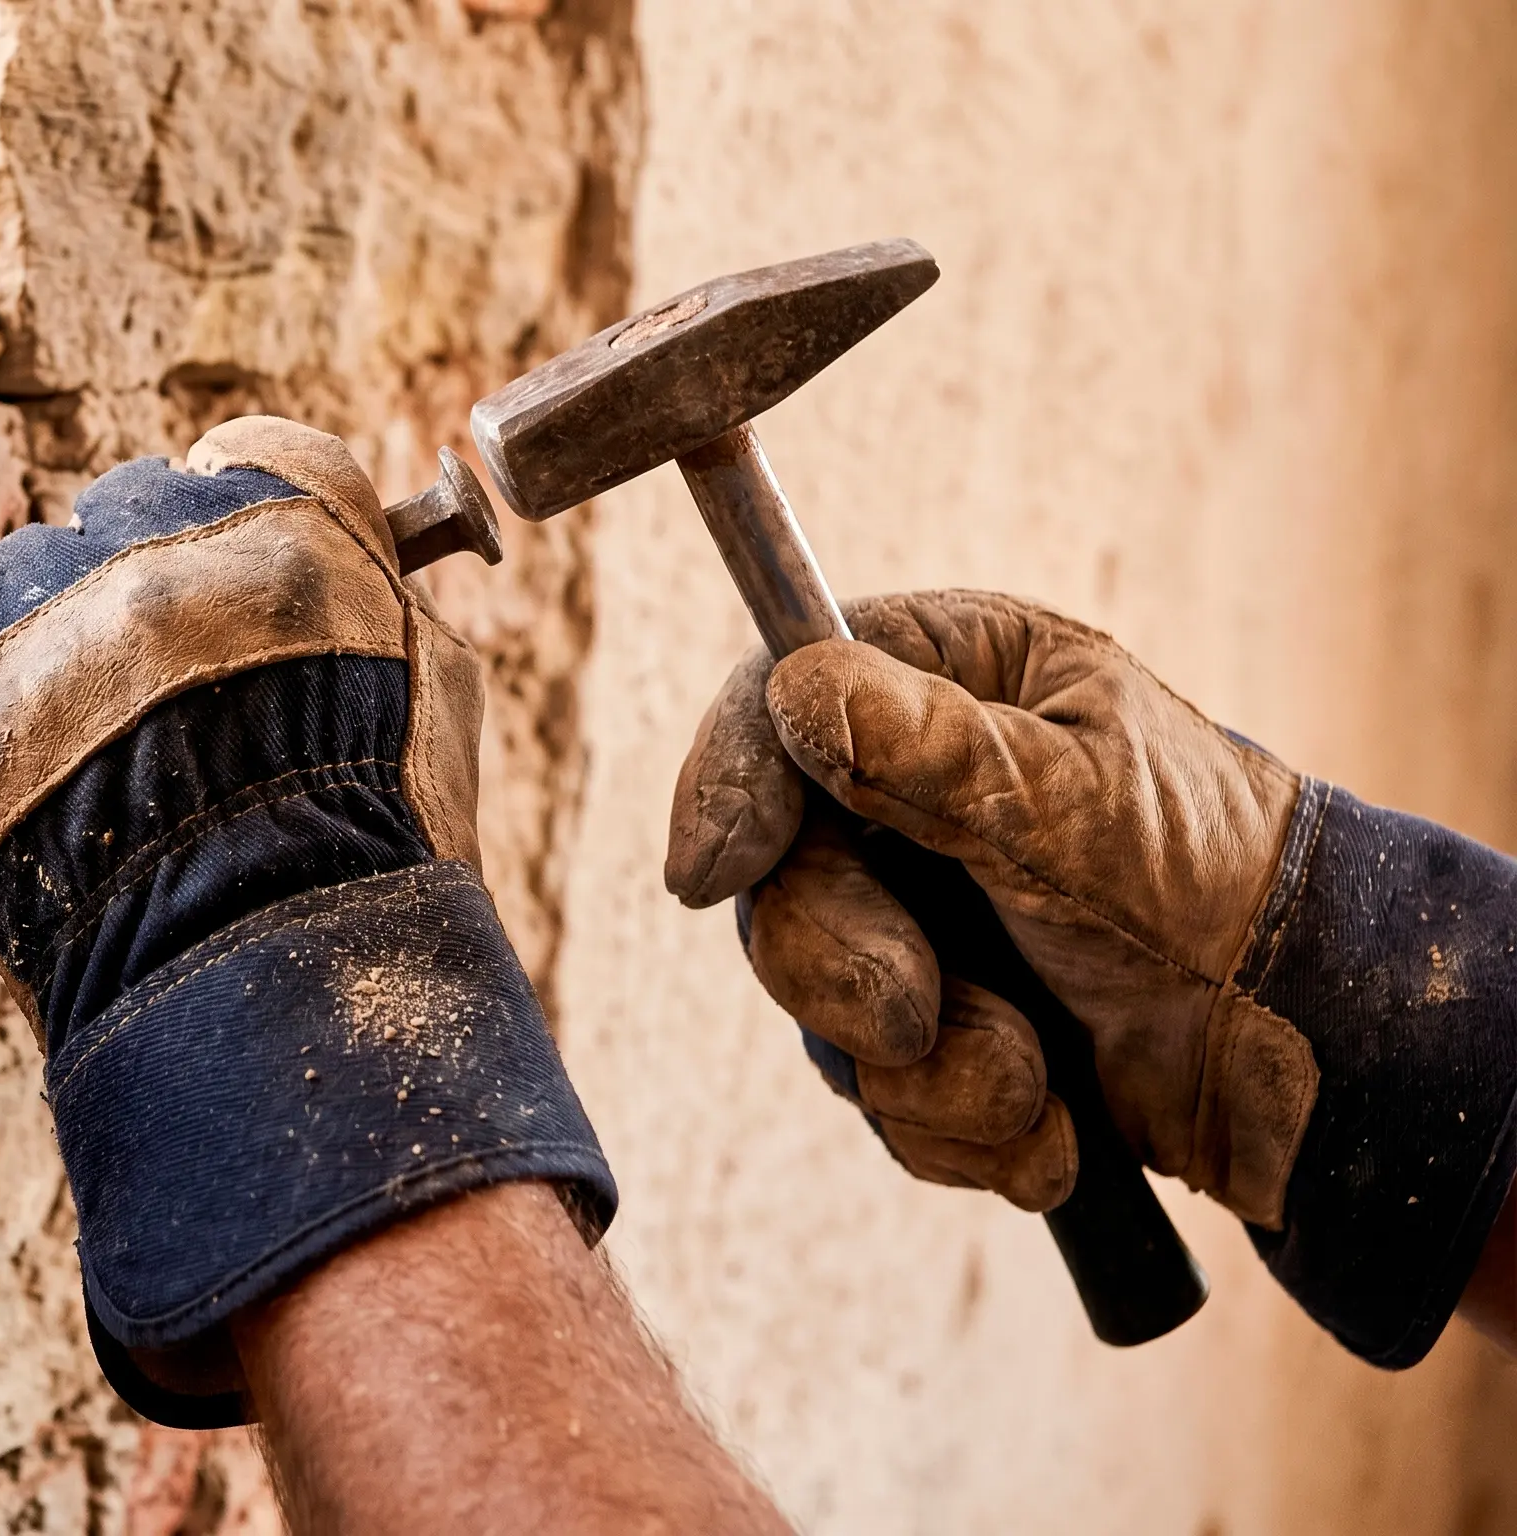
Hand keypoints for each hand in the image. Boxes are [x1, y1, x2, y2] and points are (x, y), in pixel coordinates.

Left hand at [0, 417, 611, 1426]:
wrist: (248, 966)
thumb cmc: (367, 846)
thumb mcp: (438, 699)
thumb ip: (387, 605)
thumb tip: (364, 574)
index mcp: (281, 513)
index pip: (250, 459)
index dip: (248, 531)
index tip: (241, 590)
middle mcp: (146, 530)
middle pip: (127, 515)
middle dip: (146, 593)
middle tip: (168, 703)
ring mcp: (31, 602)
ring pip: (24, 587)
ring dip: (51, 656)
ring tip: (96, 777)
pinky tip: (17, 790)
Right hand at [666, 590, 1315, 1225]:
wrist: (1321, 1053)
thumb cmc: (1226, 884)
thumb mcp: (1080, 803)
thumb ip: (933, 751)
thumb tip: (795, 692)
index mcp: (952, 684)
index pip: (779, 702)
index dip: (728, 785)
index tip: (716, 875)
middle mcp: (912, 793)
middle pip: (779, 878)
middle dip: (844, 971)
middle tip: (918, 1016)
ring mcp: (918, 916)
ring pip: (819, 1006)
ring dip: (927, 1073)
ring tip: (1034, 1084)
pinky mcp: (938, 1029)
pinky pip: (881, 1094)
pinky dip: (960, 1130)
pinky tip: (1051, 1125)